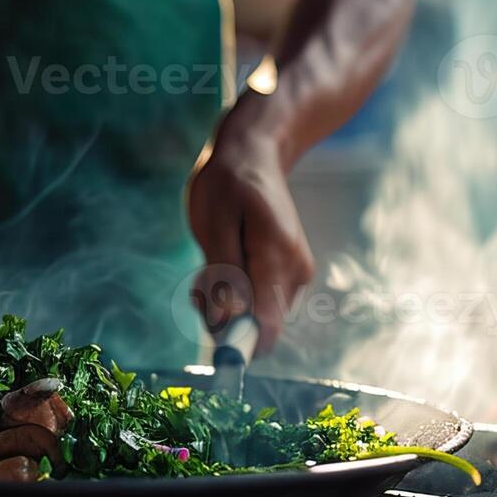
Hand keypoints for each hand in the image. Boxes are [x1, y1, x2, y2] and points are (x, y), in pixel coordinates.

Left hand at [186, 135, 314, 353]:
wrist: (255, 154)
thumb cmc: (229, 182)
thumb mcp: (214, 223)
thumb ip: (222, 274)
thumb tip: (226, 321)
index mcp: (278, 258)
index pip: (266, 327)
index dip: (235, 342)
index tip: (208, 323)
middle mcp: (295, 273)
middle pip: (257, 327)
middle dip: (221, 316)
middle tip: (201, 281)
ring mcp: (295, 276)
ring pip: (255, 317)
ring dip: (224, 304)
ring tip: (211, 263)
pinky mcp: (287, 277)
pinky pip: (258, 304)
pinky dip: (233, 294)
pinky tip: (223, 264)